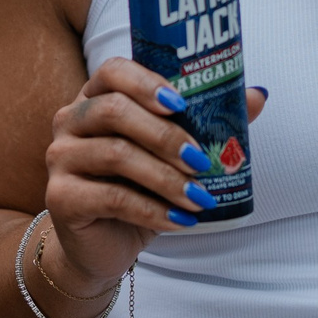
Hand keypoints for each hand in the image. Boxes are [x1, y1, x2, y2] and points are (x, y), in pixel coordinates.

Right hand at [40, 59, 266, 298]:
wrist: (102, 245)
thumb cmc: (138, 191)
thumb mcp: (173, 157)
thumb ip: (208, 124)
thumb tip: (258, 95)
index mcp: (95, 98)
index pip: (113, 71)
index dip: (148, 82)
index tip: (184, 104)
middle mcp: (70, 121)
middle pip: (114, 111)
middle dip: (166, 135)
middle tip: (203, 160)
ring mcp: (59, 158)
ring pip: (116, 155)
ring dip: (166, 177)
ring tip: (200, 198)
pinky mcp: (60, 197)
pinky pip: (112, 198)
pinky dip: (153, 210)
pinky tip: (181, 221)